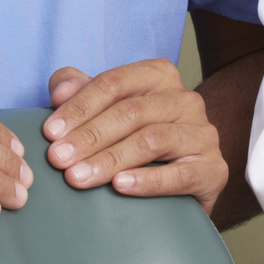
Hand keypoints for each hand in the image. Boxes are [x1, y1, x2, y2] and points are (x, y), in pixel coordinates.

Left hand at [43, 60, 226, 215]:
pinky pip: (180, 174)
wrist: (183, 184)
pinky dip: (148, 181)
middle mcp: (186, 99)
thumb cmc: (137, 140)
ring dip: (109, 159)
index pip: (114, 84)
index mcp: (159, 76)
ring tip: (77, 178)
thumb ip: (80, 91)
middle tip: (57, 160)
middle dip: (89, 136)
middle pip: (131, 112)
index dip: (79, 106)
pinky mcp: (214, 170)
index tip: (49, 132)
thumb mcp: (107, 110)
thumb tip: (59, 91)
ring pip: (152, 140)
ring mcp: (203, 134)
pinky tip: (120, 187)